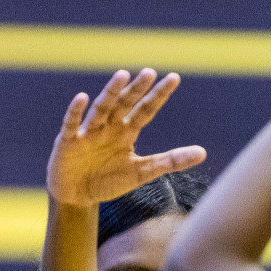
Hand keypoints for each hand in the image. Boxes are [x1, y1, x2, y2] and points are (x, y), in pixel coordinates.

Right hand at [47, 69, 206, 207]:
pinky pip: (72, 123)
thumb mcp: (142, 172)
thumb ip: (170, 161)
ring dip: (111, 92)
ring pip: (101, 108)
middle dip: (136, 89)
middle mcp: (109, 126)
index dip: (159, 95)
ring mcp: (88, 131)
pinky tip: (83, 98)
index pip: (146, 110)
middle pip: (125, 103)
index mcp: (126, 131)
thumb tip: (203, 153)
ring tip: (122, 75)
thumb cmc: (109, 181)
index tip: (174, 78)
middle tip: (150, 72)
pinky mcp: (68, 141)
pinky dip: (76, 111)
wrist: (77, 197)